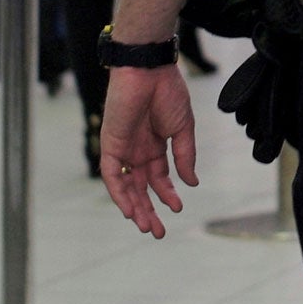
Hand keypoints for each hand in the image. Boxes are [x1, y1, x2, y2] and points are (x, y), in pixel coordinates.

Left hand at [100, 65, 198, 238]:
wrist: (149, 72)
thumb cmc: (168, 93)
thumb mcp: (183, 128)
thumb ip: (186, 155)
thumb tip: (191, 182)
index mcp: (156, 145)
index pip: (159, 177)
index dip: (168, 194)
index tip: (178, 208)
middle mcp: (138, 151)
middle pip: (141, 188)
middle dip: (149, 210)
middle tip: (157, 232)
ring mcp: (123, 150)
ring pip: (126, 187)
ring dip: (134, 208)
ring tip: (145, 226)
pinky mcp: (111, 146)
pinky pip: (112, 176)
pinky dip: (119, 194)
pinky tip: (129, 210)